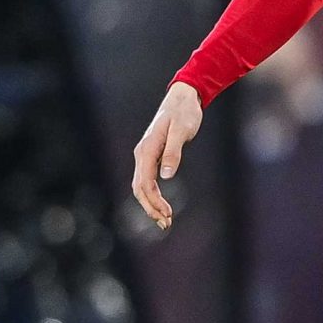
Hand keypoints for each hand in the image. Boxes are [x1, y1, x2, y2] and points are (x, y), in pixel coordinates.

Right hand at [129, 82, 203, 229]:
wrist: (183, 98)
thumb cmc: (184, 113)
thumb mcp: (182, 131)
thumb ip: (173, 152)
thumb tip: (166, 175)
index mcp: (146, 150)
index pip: (144, 182)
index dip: (153, 201)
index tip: (166, 215)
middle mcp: (142, 154)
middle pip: (139, 188)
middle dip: (150, 208)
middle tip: (166, 225)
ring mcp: (146, 156)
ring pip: (142, 186)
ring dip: (151, 204)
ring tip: (166, 220)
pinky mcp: (153, 156)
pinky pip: (148, 180)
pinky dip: (154, 195)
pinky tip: (163, 206)